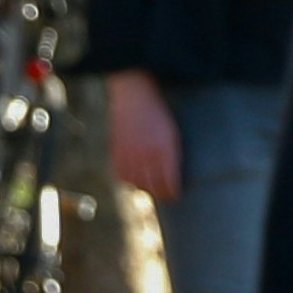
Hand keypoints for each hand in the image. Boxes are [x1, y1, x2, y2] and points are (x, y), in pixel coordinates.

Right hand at [110, 67, 182, 200]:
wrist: (135, 98)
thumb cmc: (159, 115)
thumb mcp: (173, 133)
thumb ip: (173, 157)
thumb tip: (173, 180)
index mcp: (165, 149)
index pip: (170, 183)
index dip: (173, 193)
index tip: (176, 195)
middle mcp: (147, 155)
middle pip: (154, 188)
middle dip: (161, 194)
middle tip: (165, 195)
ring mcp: (130, 155)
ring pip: (137, 184)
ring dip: (145, 188)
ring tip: (151, 186)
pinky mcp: (117, 153)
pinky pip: (123, 176)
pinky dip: (130, 180)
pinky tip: (136, 176)